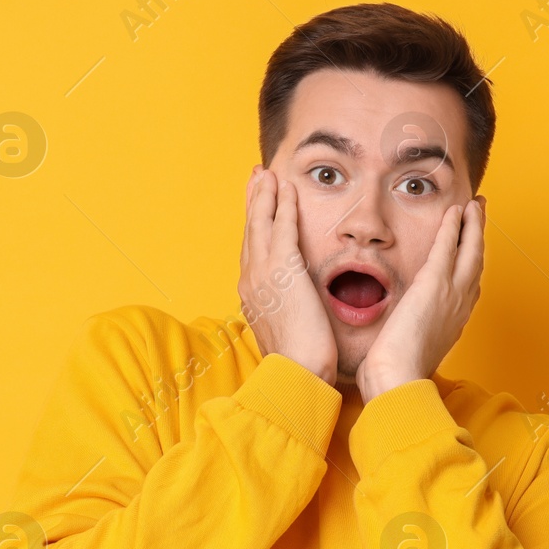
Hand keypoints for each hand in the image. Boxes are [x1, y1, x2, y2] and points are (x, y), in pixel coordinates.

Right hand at [238, 166, 336, 384]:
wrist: (297, 374)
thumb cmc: (297, 364)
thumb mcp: (284, 334)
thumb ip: (284, 315)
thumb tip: (290, 312)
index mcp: (251, 296)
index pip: (251, 251)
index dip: (253, 224)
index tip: (256, 205)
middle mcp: (251, 280)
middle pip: (250, 231)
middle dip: (253, 201)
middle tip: (256, 177)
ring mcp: (263, 273)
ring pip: (262, 223)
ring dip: (265, 195)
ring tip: (267, 173)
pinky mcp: (283, 269)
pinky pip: (283, 227)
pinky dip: (283, 204)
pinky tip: (286, 187)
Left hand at [357, 197, 484, 401]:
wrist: (397, 381)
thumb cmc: (395, 376)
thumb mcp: (406, 355)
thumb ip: (405, 342)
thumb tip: (391, 345)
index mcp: (453, 324)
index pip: (467, 287)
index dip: (470, 265)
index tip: (471, 250)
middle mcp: (460, 307)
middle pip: (476, 264)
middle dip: (479, 238)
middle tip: (480, 216)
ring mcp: (452, 294)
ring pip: (471, 250)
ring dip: (473, 225)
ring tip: (474, 205)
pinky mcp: (435, 283)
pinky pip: (449, 246)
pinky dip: (455, 226)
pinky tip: (457, 210)